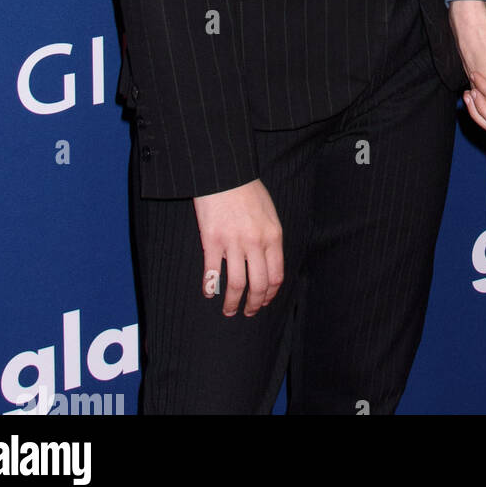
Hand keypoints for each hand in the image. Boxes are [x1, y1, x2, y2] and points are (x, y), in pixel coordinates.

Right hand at [193, 179, 283, 316]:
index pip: (276, 275)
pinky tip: (209, 294)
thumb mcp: (269, 213)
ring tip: (229, 311)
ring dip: (232, 303)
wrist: (226, 174)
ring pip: (236, 285)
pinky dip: (210, 288)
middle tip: (248, 312)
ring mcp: (233, 243)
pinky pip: (212, 273)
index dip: (270, 294)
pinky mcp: (212, 241)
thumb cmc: (248, 191)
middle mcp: (255, 242)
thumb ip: (270, 238)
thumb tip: (268, 263)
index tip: (264, 301)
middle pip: (258, 285)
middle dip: (254, 304)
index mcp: (273, 236)